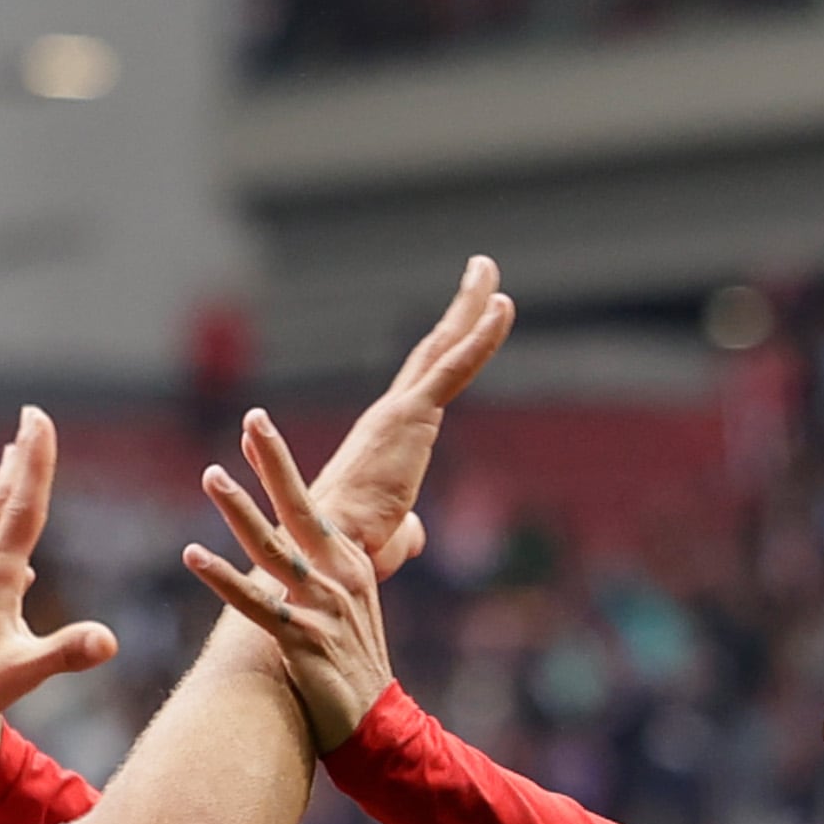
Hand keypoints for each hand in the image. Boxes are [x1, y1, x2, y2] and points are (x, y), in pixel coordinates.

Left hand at [187, 408, 396, 753]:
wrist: (378, 725)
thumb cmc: (358, 669)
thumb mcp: (353, 609)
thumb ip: (337, 572)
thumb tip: (326, 547)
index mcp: (351, 563)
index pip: (312, 502)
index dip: (281, 464)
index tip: (256, 426)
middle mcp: (340, 575)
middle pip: (301, 506)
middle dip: (274, 461)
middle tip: (252, 418)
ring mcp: (320, 606)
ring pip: (273, 548)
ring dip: (240, 510)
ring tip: (211, 474)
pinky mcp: (301, 640)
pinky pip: (253, 604)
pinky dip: (222, 578)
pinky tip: (193, 554)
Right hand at [306, 254, 512, 571]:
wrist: (321, 558)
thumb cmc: (344, 556)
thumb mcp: (385, 539)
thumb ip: (404, 528)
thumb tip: (413, 535)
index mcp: (385, 439)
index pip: (424, 383)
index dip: (447, 348)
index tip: (463, 319)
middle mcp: (389, 415)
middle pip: (434, 350)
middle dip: (460, 309)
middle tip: (480, 268)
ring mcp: (400, 412)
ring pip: (445, 347)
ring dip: (471, 305)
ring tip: (488, 266)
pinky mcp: (412, 418)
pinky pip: (454, 367)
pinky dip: (480, 335)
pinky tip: (501, 305)